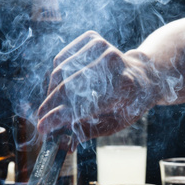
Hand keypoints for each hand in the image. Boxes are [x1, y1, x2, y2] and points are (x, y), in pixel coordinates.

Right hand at [37, 31, 159, 147]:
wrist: (143, 76)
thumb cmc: (127, 105)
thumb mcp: (114, 124)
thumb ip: (88, 132)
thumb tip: (64, 146)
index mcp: (123, 87)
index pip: (83, 104)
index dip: (59, 117)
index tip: (42, 127)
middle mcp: (113, 62)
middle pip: (69, 86)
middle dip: (50, 105)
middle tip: (40, 119)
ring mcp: (103, 47)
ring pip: (61, 71)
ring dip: (51, 91)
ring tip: (51, 105)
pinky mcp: (92, 38)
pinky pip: (61, 58)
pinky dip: (56, 75)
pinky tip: (60, 86)